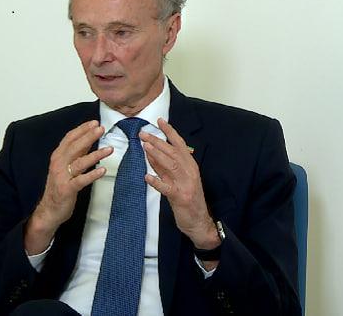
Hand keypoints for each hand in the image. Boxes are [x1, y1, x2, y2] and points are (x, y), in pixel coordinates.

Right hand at [24, 120, 112, 254]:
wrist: (49, 210)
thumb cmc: (59, 187)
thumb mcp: (65, 167)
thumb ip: (75, 154)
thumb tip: (89, 139)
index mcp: (57, 156)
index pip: (69, 138)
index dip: (82, 129)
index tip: (95, 123)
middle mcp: (58, 164)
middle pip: (74, 147)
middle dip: (88, 137)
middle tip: (101, 129)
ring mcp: (62, 177)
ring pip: (79, 162)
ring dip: (95, 155)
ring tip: (109, 149)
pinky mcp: (67, 189)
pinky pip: (81, 180)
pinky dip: (92, 175)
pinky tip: (103, 170)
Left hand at [139, 118, 219, 250]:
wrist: (199, 221)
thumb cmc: (188, 199)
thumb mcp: (178, 179)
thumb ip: (165, 166)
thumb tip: (150, 152)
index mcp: (190, 166)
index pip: (180, 145)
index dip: (170, 132)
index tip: (159, 121)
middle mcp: (190, 172)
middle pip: (173, 153)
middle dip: (158, 141)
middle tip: (143, 133)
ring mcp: (185, 185)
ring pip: (171, 166)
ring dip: (157, 155)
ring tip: (145, 146)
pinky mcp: (180, 197)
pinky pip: (167, 188)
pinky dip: (157, 182)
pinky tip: (147, 177)